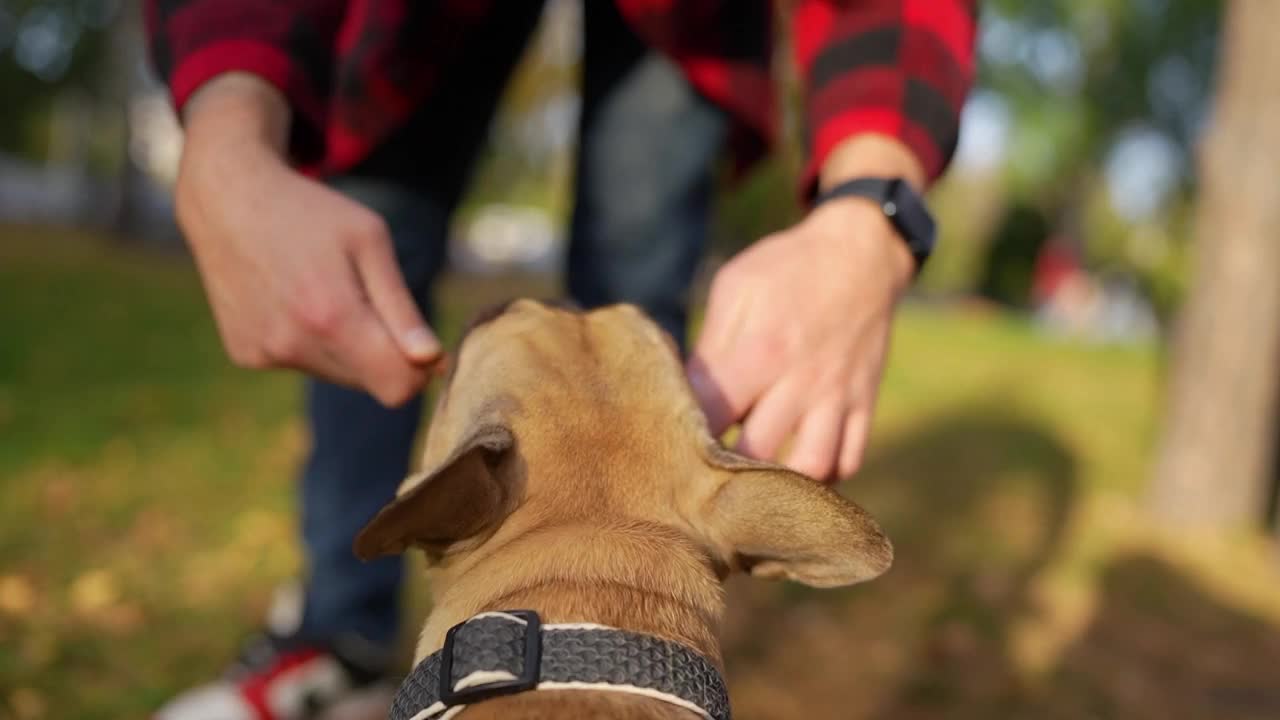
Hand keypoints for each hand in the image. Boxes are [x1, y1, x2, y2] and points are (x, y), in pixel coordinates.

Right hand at [176, 74, 440, 405]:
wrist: (227, 198)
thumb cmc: (311, 213)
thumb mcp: (370, 242)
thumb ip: (402, 309)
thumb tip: (433, 361)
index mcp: (332, 316)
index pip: (397, 388)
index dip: (419, 369)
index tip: (420, 341)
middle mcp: (293, 345)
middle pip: (370, 383)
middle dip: (382, 353)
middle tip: (366, 298)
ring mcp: (264, 353)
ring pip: (337, 375)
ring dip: (346, 346)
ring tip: (325, 291)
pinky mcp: (245, 353)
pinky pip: (301, 363)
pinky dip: (310, 340)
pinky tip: (293, 299)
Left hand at [687, 135, 922, 481]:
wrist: (860, 250)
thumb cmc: (784, 268)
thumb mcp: (736, 288)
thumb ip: (709, 345)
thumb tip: (678, 390)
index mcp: (760, 351)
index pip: (710, 416)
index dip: (684, 435)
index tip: (668, 441)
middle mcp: (801, 381)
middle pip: (756, 454)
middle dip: (725, 473)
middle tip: (702, 475)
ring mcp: (838, 396)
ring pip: (812, 467)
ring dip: (780, 485)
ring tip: (754, 486)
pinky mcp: (866, 401)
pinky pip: (851, 457)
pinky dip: (827, 476)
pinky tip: (798, 472)